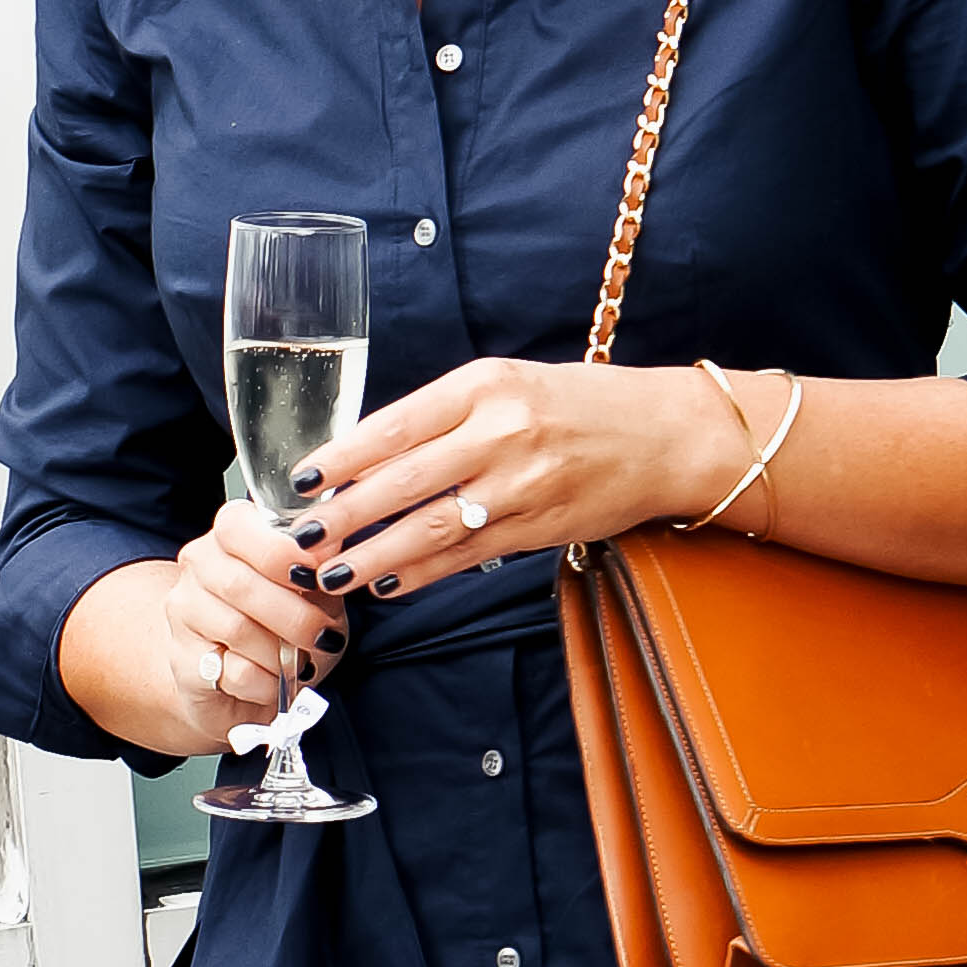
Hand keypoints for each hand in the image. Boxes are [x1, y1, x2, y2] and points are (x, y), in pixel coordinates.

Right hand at [55, 510, 350, 762]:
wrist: (244, 683)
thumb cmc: (283, 627)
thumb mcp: (314, 593)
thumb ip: (318, 569)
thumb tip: (327, 548)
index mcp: (230, 535)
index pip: (237, 527)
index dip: (280, 552)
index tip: (314, 577)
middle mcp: (198, 565)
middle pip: (240, 585)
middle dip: (294, 616)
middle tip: (323, 636)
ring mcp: (184, 613)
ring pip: (237, 630)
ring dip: (282, 654)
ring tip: (301, 663)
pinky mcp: (183, 662)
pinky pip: (235, 672)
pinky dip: (268, 683)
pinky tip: (275, 682)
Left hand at [284, 354, 740, 601]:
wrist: (665, 434)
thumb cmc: (579, 405)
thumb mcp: (508, 384)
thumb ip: (446, 414)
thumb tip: (370, 456)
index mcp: (484, 384)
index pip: (397, 424)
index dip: (344, 457)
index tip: (303, 479)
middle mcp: (501, 430)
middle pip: (405, 478)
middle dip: (345, 514)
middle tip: (301, 538)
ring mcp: (522, 483)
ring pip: (432, 524)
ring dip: (375, 553)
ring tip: (331, 572)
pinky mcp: (540, 526)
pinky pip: (468, 555)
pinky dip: (422, 571)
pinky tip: (387, 582)